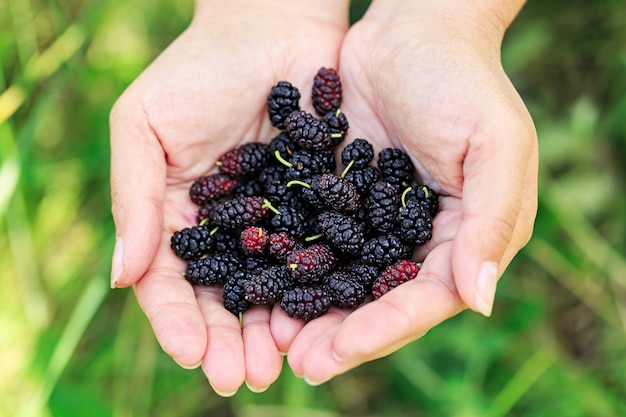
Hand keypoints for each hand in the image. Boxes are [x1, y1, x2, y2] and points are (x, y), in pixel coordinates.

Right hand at [109, 0, 348, 394]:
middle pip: (225, 297)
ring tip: (280, 366)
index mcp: (178, 215)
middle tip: (241, 379)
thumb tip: (121, 278)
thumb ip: (133, 200)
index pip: (173, 280)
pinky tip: (319, 319)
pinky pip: (320, 255)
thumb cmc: (198, 69)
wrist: (271, 25)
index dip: (177, 320)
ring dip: (272, 330)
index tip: (190, 353)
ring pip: (272, 288)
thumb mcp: (144, 126)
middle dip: (229, 340)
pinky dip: (316, 289)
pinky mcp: (321, 207)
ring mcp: (276, 221)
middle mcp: (228, 228)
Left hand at [272, 0, 537, 383]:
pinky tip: (263, 284)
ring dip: (312, 309)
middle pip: (381, 299)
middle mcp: (422, 237)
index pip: (426, 299)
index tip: (337, 352)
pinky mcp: (344, 196)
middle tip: (299, 364)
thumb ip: (491, 223)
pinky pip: (317, 239)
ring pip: (345, 277)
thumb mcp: (496, 145)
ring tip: (273, 338)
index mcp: (465, 235)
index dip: (383, 328)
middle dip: (341, 333)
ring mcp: (378, 219)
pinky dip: (294, 264)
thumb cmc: (464, 80)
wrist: (415, 29)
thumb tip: (478, 301)